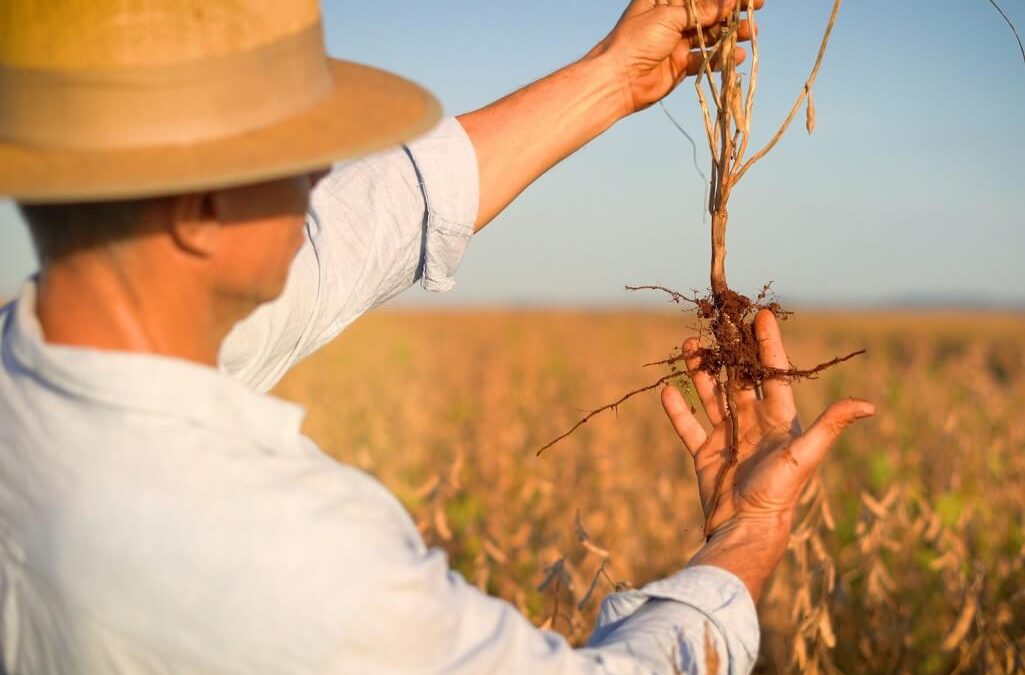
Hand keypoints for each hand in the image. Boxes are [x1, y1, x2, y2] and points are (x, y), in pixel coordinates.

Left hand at [588, 0, 763, 115]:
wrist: (618, 80)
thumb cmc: (636, 40)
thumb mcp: (670, 17)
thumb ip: (702, 11)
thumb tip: (729, 1)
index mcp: (665, 0)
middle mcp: (672, 19)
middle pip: (709, 12)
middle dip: (733, 11)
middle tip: (756, 9)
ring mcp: (676, 42)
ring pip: (710, 35)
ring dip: (731, 34)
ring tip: (752, 34)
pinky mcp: (679, 65)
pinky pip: (704, 60)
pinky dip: (720, 59)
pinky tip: (737, 57)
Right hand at [660, 310, 873, 600]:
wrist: (746, 529)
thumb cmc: (780, 492)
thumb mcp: (806, 454)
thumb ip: (831, 425)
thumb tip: (869, 405)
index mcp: (780, 420)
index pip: (773, 374)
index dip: (768, 345)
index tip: (760, 316)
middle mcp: (754, 424)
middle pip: (739, 380)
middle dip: (729, 353)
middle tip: (718, 324)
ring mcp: (729, 438)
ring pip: (712, 397)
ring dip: (701, 373)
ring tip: (690, 346)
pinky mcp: (706, 455)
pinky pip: (689, 427)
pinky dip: (678, 411)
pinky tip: (668, 391)